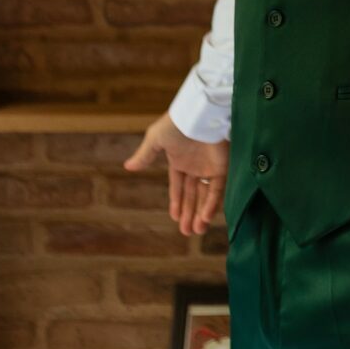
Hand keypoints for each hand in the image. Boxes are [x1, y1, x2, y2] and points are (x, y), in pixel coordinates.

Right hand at [124, 113, 229, 235]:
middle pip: (192, 195)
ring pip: (205, 196)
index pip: (178, 187)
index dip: (176, 202)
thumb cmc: (176, 125)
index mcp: (179, 161)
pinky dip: (211, 204)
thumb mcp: (155, 140)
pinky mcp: (222, 167)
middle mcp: (194, 167)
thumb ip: (145, 155)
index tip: (174, 217)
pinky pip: (217, 190)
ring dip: (200, 214)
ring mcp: (208, 167)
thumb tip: (127, 167)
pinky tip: (205, 218)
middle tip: (186, 233)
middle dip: (188, 213)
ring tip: (196, 232)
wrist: (198, 115)